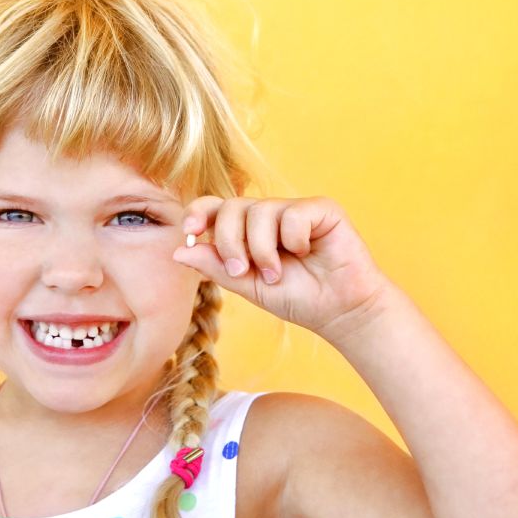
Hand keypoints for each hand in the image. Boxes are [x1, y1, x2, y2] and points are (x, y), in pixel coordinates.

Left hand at [171, 195, 396, 347]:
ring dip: (262, 249)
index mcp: (247, 230)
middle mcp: (269, 215)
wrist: (339, 311)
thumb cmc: (297, 298)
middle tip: (242, 270)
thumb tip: (178, 251)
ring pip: (259, 210)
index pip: (215, 207)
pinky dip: (293, 240)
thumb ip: (216, 267)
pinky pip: (292, 214)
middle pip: (231, 207)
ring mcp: (294, 209)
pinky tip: (307, 252)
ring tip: (278, 272)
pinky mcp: (321, 209)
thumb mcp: (249, 286)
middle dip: (229, 241)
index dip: (199, 213)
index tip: (191, 232)